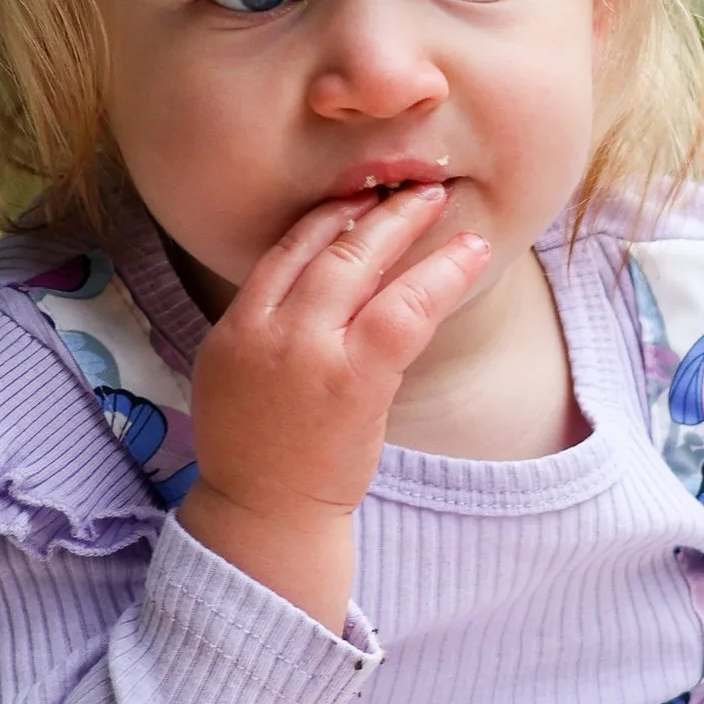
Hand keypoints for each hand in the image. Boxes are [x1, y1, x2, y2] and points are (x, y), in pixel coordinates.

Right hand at [178, 185, 490, 627]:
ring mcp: (311, 353)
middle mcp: (269, 331)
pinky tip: (468, 253)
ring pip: (362, 266)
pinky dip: (441, 275)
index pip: (283, 252)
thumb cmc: (259, 454)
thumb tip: (317, 285)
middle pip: (325, 247)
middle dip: (372, 211)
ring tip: (437, 201)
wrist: (266, 515)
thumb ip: (269, 328)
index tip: (358, 200)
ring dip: (405, 226)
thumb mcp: (235, 377)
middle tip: (409, 188)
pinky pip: (406, 310)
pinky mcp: (356, 380)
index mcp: (237, 328)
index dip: (325, 218)